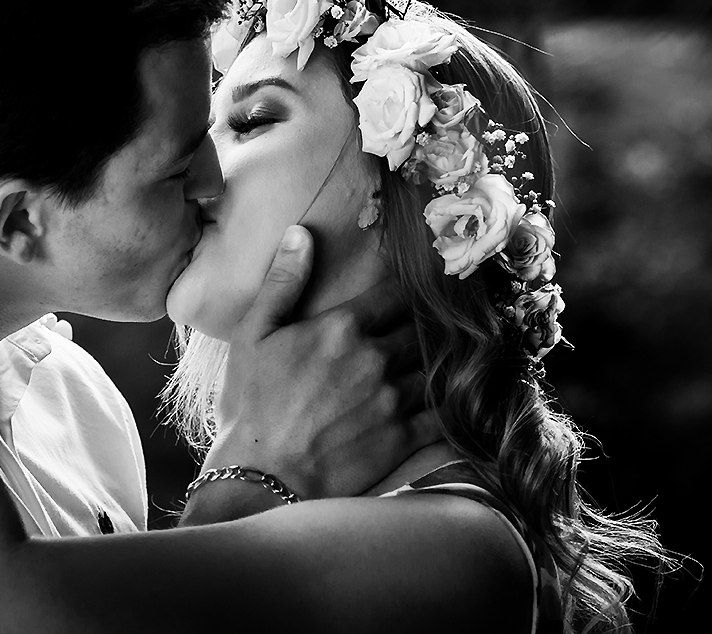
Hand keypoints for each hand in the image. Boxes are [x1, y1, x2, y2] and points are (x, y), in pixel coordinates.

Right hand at [207, 225, 440, 500]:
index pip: (396, 293)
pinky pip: (444, 413)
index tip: (422, 286)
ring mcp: (392, 399)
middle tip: (442, 322)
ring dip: (446, 361)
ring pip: (438, 366)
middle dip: (431, 324)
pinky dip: (455, 403)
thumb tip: (301, 233)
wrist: (259, 478)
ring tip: (455, 356)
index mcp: (341, 327)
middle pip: (424, 328)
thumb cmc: (251, 405)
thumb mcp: (253, 336)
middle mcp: (374, 358)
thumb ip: (282, 282)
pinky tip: (460, 398)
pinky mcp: (402, 438)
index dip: (412, 288)